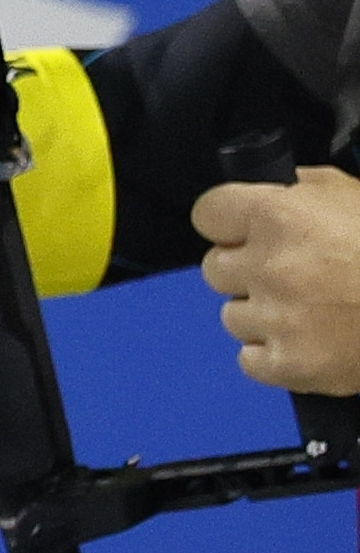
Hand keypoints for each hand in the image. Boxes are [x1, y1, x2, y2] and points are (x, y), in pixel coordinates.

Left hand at [192, 168, 359, 397]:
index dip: (228, 224)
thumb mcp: (353, 194)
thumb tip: (276, 188)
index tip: (244, 232)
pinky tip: (306, 343)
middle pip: (216, 269)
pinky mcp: (292, 364)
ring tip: (308, 312)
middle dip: (247, 271)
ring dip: (262, 315)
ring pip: (233, 317)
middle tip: (290, 275)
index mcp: (276, 216)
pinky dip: (273, 355)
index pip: (208, 214)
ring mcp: (277, 319)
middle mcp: (268, 266)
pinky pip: (250, 360)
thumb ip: (305, 188)